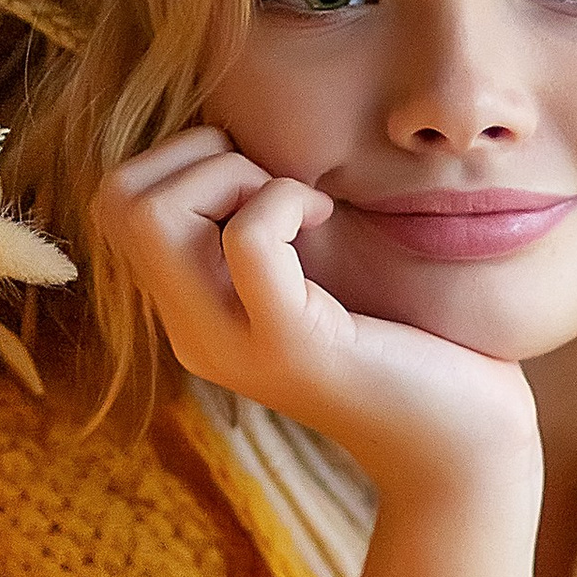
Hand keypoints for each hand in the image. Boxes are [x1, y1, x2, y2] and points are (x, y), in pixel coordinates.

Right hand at [92, 124, 538, 504]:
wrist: (461, 442)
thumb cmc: (405, 339)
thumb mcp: (315, 270)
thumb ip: (261, 220)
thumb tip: (242, 133)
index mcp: (190, 309)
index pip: (115, 202)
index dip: (180, 160)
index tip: (259, 178)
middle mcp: (192, 330)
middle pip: (117, 200)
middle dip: (196, 157)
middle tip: (274, 185)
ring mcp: (232, 343)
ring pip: (153, 215)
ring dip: (232, 174)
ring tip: (299, 203)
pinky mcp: (289, 346)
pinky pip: (246, 240)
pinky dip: (284, 200)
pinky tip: (327, 217)